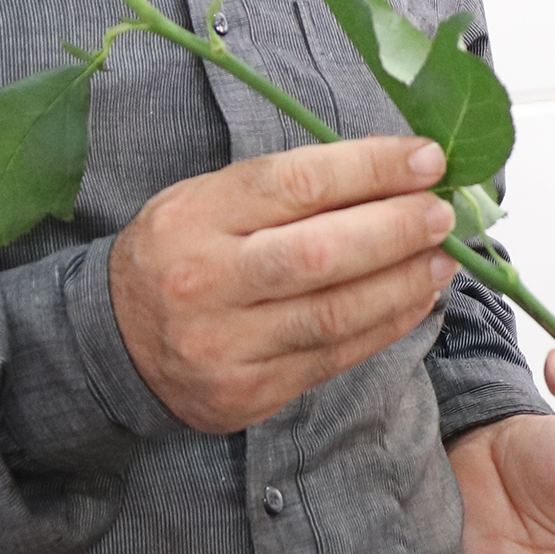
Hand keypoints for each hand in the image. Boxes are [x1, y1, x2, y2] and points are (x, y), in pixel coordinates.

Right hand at [109, 136, 456, 432]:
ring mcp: (225, 345)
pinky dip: (385, 325)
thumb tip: (395, 174)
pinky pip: (333, 357)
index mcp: (195, 216)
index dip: (372, 168)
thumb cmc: (180, 254)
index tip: (427, 160)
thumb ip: (291, 188)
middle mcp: (205, 281)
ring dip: (403, 283)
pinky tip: (415, 299)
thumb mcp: (209, 200)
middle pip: (320, 253)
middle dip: (397, 230)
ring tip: (443, 259)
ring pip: (334, 313)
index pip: (297, 183)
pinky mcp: (247, 393)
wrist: (111, 343)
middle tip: (444, 215)